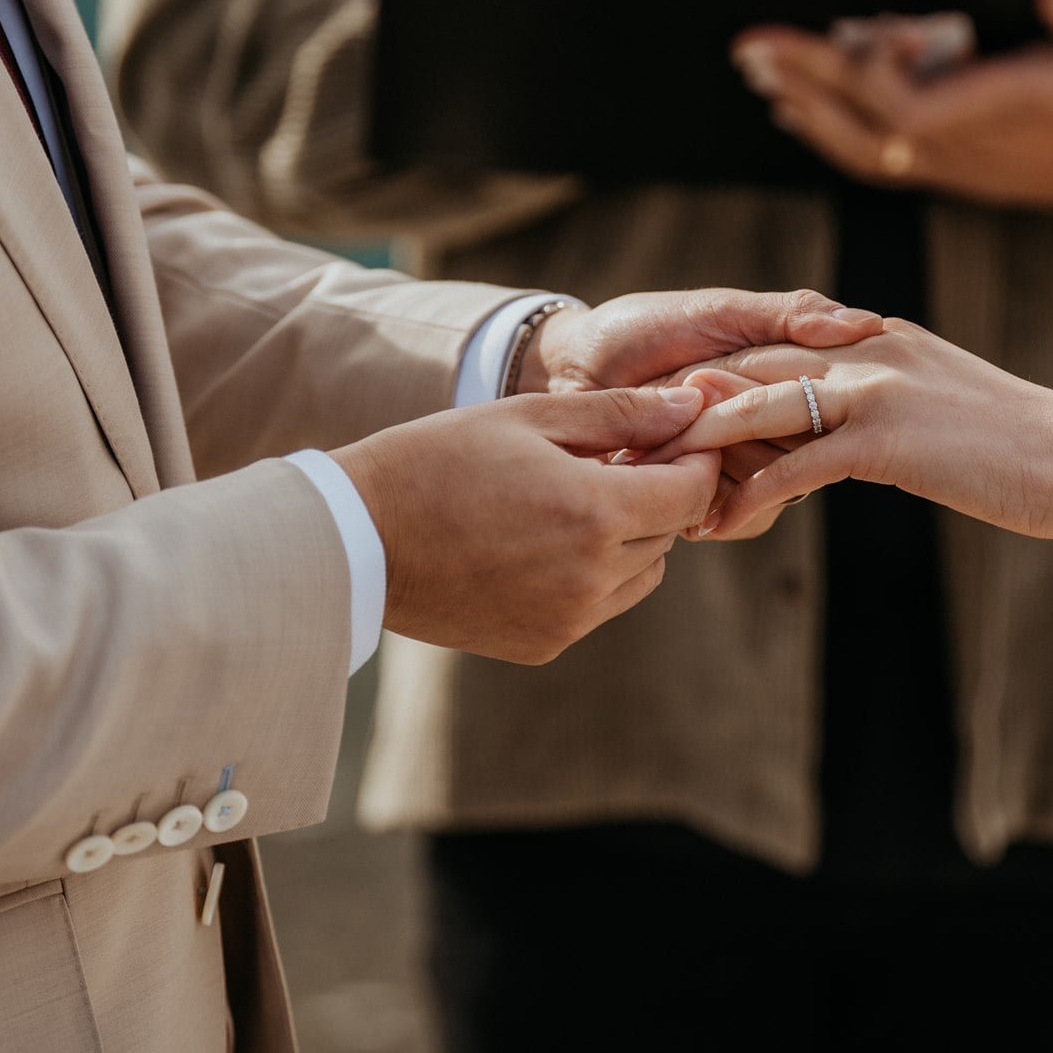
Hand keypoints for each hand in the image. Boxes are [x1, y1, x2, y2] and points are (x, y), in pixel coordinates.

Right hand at [330, 387, 719, 663]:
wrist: (358, 538)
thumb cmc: (437, 460)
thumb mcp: (528, 418)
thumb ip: (620, 413)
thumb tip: (694, 407)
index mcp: (592, 512)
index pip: (691, 490)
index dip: (693, 457)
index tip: (674, 434)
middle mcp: (591, 576)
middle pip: (671, 531)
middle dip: (658, 492)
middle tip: (615, 458)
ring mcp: (569, 619)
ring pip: (644, 573)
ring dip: (631, 536)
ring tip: (575, 499)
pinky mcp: (544, 645)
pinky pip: (602, 606)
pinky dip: (595, 574)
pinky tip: (545, 541)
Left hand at [516, 289, 881, 537]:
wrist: (574, 366)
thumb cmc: (645, 326)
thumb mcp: (719, 309)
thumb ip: (787, 316)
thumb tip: (864, 325)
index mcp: (787, 374)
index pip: (829, 396)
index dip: (779, 394)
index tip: (702, 377)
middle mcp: (776, 421)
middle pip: (801, 446)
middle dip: (735, 431)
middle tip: (671, 405)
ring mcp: (747, 460)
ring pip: (774, 483)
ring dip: (715, 465)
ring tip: (653, 441)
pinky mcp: (714, 495)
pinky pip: (740, 511)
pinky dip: (707, 499)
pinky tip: (661, 476)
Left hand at [648, 321, 1052, 539]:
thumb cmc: (1023, 451)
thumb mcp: (945, 414)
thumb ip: (893, 413)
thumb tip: (860, 439)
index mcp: (877, 340)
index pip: (775, 347)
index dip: (717, 377)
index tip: (668, 410)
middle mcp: (866, 350)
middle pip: (750, 366)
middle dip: (689, 404)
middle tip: (636, 443)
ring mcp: (874, 388)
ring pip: (759, 407)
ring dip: (703, 446)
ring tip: (658, 482)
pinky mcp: (884, 437)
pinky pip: (795, 465)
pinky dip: (752, 495)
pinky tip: (720, 526)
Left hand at [732, 0, 1052, 234]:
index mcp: (1001, 112)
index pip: (914, 109)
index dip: (876, 75)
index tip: (859, 31)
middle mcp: (964, 148)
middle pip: (868, 123)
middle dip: (809, 82)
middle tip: (752, 46)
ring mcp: (949, 166)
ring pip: (861, 149)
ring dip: (806, 110)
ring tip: (759, 74)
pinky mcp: (944, 170)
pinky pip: (874, 160)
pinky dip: (828, 135)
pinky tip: (793, 109)